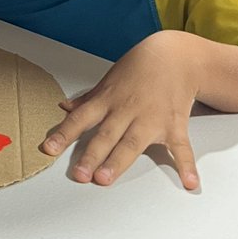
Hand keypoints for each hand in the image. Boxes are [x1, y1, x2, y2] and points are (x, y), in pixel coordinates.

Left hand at [40, 30, 200, 189]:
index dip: (63, 134)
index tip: (48, 149)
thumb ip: (88, 99)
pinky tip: (189, 181)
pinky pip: (181, 147)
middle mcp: (126, 110)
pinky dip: (186, 164)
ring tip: (105, 179)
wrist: (175, 56)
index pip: (80, 118)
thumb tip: (64, 107)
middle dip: (92, 155)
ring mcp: (151, 119)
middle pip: (105, 135)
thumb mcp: (109, 80)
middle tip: (80, 174)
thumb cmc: (139, 69)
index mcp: (108, 100)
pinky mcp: (174, 125)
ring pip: (132, 143)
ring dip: (118, 161)